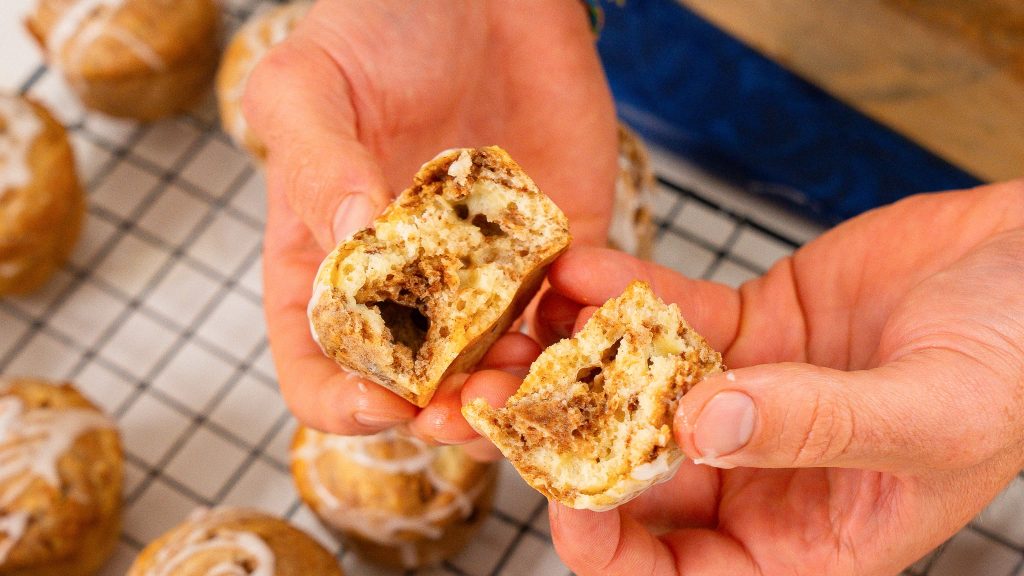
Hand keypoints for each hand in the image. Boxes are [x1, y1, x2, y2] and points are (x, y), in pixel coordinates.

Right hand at [245, 0, 617, 435]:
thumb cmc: (374, 28)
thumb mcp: (308, 88)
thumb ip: (314, 165)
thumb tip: (354, 237)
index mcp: (327, 269)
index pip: (319, 370)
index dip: (342, 403)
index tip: (383, 403)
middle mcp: (405, 288)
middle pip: (415, 390)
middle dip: (441, 416)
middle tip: (468, 413)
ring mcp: (482, 279)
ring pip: (498, 370)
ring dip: (514, 391)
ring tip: (529, 377)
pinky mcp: (553, 254)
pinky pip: (568, 317)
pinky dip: (577, 338)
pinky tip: (583, 329)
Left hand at [531, 182, 1023, 574]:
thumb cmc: (1014, 363)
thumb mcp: (931, 415)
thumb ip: (819, 427)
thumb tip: (704, 427)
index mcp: (803, 541)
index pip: (685, 575)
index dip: (614, 553)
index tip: (564, 505)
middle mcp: (757, 476)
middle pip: (633, 476)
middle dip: (560, 440)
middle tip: (496, 399)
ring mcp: (741, 397)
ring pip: (632, 391)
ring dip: (571, 359)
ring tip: (518, 325)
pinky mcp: (739, 328)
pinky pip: (663, 317)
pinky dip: (620, 294)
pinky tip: (580, 271)